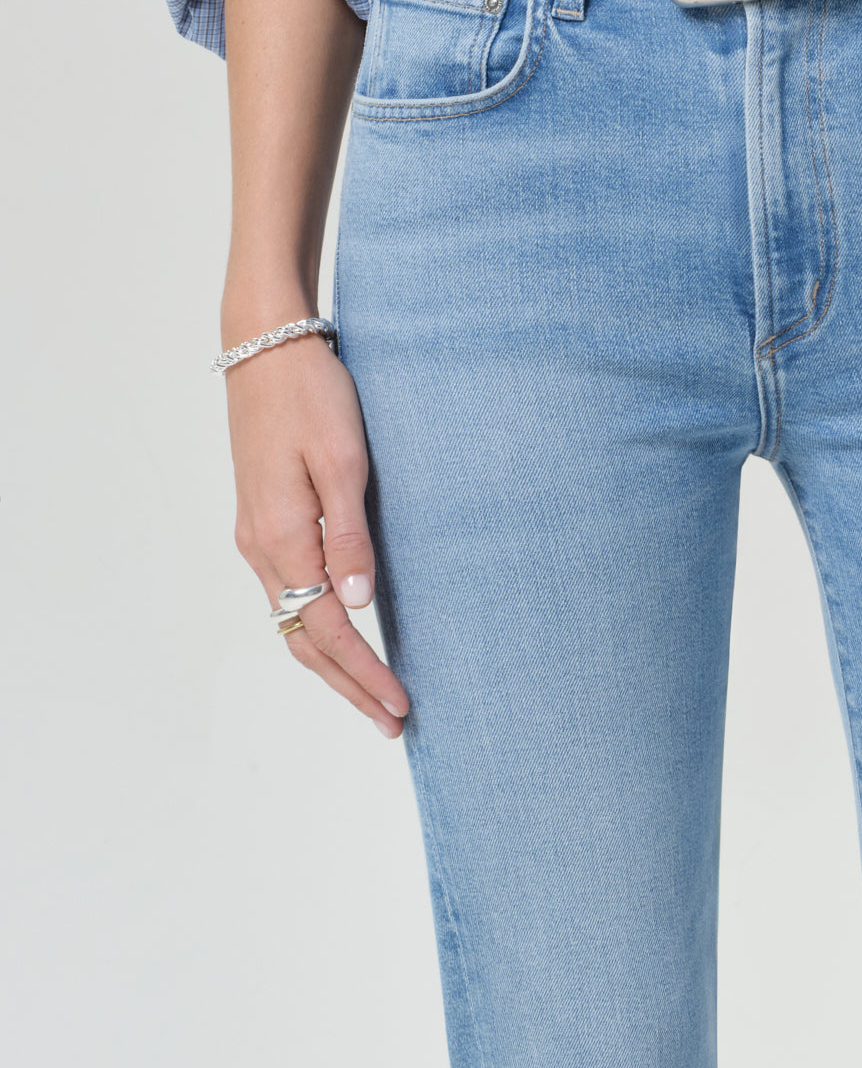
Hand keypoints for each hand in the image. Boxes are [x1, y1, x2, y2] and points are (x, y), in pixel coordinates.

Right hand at [225, 331, 408, 737]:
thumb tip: (356, 605)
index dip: (364, 674)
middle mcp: (262, 547)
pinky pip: (287, 592)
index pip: (325, 630)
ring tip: (372, 690)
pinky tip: (342, 633)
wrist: (265, 347)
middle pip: (303, 640)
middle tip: (392, 720)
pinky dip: (315, 627)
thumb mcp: (344, 461)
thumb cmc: (313, 395)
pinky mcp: (262, 519)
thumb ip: (350, 536)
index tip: (399, 707)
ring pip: (292, 620)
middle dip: (348, 684)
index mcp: (283, 536)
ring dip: (332, 661)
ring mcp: (256, 534)